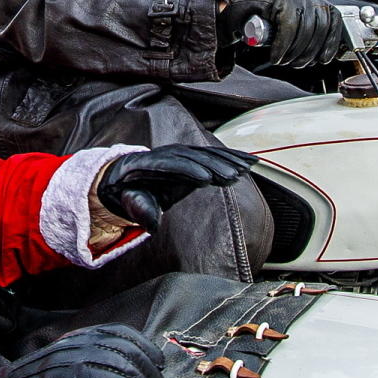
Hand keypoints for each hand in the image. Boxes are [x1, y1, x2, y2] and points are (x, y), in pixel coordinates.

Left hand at [97, 145, 253, 228]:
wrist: (129, 174)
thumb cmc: (131, 192)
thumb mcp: (131, 202)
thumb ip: (140, 211)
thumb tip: (151, 225)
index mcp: (149, 164)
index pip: (170, 165)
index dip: (188, 171)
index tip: (207, 179)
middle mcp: (167, 153)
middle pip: (193, 157)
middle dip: (214, 165)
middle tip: (234, 176)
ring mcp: (181, 152)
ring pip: (207, 153)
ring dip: (228, 160)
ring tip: (247, 168)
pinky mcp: (194, 156)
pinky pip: (214, 155)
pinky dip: (233, 157)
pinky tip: (249, 162)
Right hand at [210, 0, 343, 71]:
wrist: (230, 9)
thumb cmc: (258, 20)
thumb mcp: (289, 25)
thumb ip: (306, 32)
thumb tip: (323, 53)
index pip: (333, 18)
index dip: (332, 41)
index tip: (325, 58)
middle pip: (320, 27)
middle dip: (309, 52)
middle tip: (296, 64)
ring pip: (306, 29)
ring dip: (295, 52)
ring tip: (284, 60)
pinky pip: (289, 27)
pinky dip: (283, 46)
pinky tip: (276, 55)